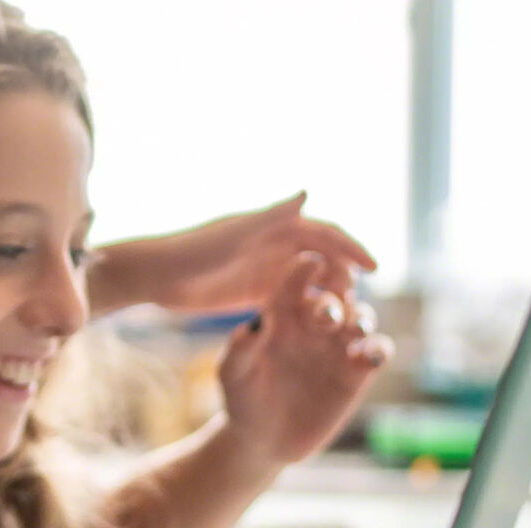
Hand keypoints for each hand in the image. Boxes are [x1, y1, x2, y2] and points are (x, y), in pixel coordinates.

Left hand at [90, 192, 375, 314]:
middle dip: (345, 277)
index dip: (351, 247)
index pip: (324, 233)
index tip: (374, 268)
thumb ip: (272, 217)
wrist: (155, 274)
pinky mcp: (254, 293)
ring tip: (345, 321)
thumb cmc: (192, 250)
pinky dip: (307, 311)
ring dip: (330, 297)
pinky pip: (291, 301)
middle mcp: (275, 245)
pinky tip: (319, 333)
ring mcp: (266, 269)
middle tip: (360, 304)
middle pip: (324, 258)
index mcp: (274, 225)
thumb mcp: (234, 234)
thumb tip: (309, 192)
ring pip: (311, 281)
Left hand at [218, 251, 392, 464]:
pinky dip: (379, 348)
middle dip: (333, 300)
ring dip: (362, 318)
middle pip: (333, 298)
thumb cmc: (242, 400)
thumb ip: (240, 352)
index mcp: (282, 316)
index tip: (308, 263)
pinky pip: (378, 350)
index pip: (293, 285)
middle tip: (325, 316)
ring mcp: (337, 346)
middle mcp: (313, 325)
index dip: (302, 272)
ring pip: (361, 317)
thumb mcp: (233, 376)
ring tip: (356, 328)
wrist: (264, 439)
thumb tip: (246, 329)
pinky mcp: (357, 371)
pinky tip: (368, 357)